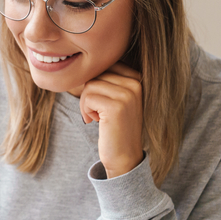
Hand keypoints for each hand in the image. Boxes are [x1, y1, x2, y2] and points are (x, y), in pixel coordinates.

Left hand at [78, 62, 143, 178]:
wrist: (124, 157)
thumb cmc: (115, 127)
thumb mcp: (115, 98)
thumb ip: (106, 79)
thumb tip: (82, 62)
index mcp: (137, 77)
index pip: (104, 65)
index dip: (95, 84)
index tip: (100, 103)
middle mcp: (136, 82)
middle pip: (96, 74)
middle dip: (89, 94)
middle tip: (96, 112)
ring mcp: (128, 94)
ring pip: (90, 85)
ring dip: (86, 103)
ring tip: (96, 117)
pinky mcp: (117, 107)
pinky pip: (88, 97)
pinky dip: (85, 110)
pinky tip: (95, 122)